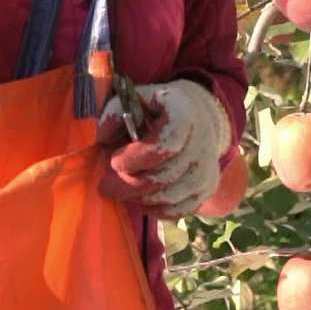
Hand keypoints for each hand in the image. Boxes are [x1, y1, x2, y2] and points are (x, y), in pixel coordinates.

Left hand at [95, 79, 230, 217]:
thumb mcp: (136, 99)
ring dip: (140, 198)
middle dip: (129, 185)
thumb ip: (115, 112)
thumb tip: (102, 137)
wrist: (196, 114)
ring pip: (170, 196)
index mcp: (184, 113)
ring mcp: (207, 167)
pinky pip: (180, 209)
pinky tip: (140, 200)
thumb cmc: (157, 109)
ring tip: (121, 191)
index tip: (113, 161)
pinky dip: (156, 210)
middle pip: (164, 176)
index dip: (136, 158)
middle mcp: (202, 141)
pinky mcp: (208, 186)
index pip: (164, 144)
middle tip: (105, 187)